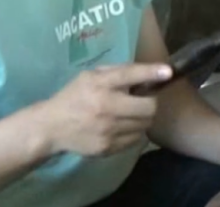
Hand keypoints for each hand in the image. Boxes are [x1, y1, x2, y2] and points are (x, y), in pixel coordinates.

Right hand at [32, 63, 171, 156]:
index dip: (152, 73)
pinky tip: (122, 127)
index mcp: (99, 85)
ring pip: (145, 124)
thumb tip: (149, 72)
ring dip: (143, 118)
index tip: (168, 72)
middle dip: (150, 103)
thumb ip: (117, 73)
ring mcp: (107, 130)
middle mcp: (105, 107)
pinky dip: (134, 132)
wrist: (51, 128)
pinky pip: (136, 139)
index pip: (130, 75)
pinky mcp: (107, 148)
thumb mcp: (90, 77)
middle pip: (148, 107)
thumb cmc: (74, 96)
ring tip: (130, 115)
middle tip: (142, 102)